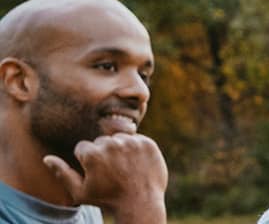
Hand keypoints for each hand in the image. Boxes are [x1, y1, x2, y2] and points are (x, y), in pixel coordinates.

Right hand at [43, 134, 167, 223]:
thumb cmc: (107, 199)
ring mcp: (131, 142)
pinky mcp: (147, 143)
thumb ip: (62, 174)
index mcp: (91, 154)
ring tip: (123, 168)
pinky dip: (135, 148)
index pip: (82, 148)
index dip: (87, 162)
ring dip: (119, 149)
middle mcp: (111, 144)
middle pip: (100, 141)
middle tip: (112, 172)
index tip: (97, 174)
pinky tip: (135, 164)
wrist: (141, 203)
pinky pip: (136, 139)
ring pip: (118, 139)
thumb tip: (47, 158)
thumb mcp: (80, 192)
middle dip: (103, 154)